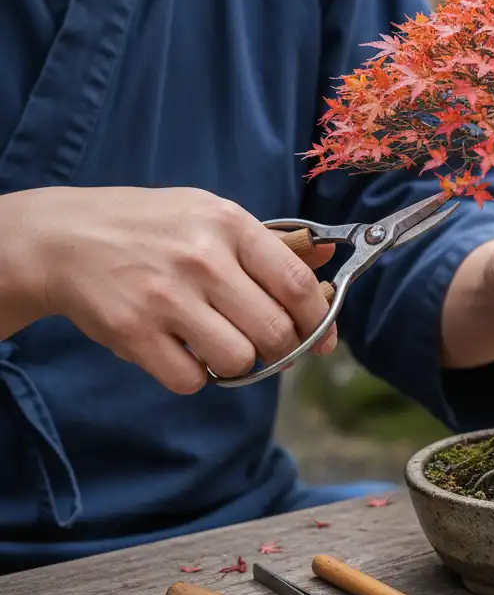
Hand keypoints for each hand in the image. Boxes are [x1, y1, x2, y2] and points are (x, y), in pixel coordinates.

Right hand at [2, 186, 336, 393]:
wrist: (64, 238)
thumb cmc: (150, 227)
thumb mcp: (211, 215)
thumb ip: (270, 242)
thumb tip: (329, 256)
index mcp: (229, 225)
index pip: (296, 284)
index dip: (319, 318)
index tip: (322, 336)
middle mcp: (202, 259)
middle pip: (275, 331)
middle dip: (284, 349)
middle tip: (271, 346)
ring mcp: (166, 297)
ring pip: (238, 360)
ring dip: (238, 363)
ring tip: (219, 342)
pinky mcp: (134, 332)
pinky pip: (191, 380)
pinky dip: (194, 375)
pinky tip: (182, 350)